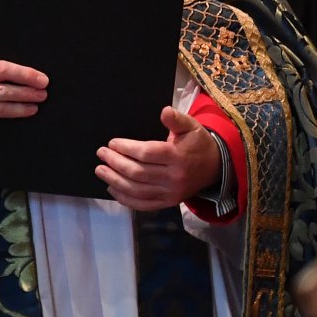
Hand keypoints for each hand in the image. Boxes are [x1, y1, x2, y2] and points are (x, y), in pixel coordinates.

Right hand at [0, 47, 47, 136]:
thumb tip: (26, 69)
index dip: (20, 64)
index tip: (39, 71)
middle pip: (0, 71)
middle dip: (25, 76)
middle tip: (44, 82)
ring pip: (1, 91)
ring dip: (24, 94)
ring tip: (40, 96)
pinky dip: (16, 110)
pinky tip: (29, 110)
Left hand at [94, 106, 219, 210]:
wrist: (215, 168)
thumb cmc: (197, 143)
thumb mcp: (191, 126)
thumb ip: (176, 119)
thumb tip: (164, 111)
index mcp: (178, 156)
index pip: (146, 153)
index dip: (126, 148)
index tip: (112, 143)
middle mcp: (174, 177)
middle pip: (138, 172)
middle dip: (115, 163)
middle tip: (101, 153)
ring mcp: (170, 193)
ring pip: (137, 190)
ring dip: (115, 181)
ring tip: (100, 170)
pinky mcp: (168, 203)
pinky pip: (143, 204)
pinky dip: (125, 199)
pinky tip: (112, 189)